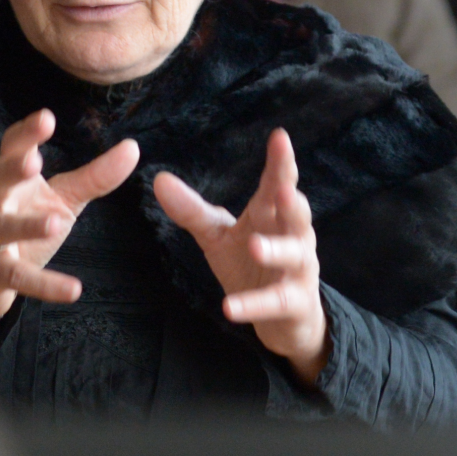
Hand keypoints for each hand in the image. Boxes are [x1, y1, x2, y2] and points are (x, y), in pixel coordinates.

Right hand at [0, 110, 139, 327]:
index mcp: (9, 177)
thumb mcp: (62, 199)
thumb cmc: (23, 225)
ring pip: (2, 227)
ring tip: (56, 223)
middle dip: (12, 170)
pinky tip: (73, 289)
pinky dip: (45, 284)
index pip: (13, 147)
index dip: (27, 132)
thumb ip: (94, 176)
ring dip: (27, 225)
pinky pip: (18, 277)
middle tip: (33, 162)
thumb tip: (133, 147)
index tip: (47, 118)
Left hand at [153, 129, 328, 384]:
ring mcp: (298, 270)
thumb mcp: (217, 235)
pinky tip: (230, 308)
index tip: (280, 137)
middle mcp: (293, 236)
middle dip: (292, 202)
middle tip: (284, 191)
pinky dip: (254, 304)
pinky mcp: (295, 303)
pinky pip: (277, 302)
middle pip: (298, 215)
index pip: (278, 183)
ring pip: (294, 256)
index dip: (281, 162)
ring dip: (276, 250)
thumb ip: (192, 210)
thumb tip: (158, 179)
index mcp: (272, 214)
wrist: (281, 318)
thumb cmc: (249, 264)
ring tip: (255, 246)